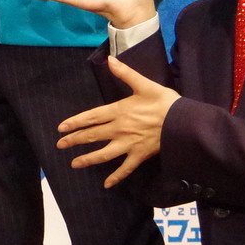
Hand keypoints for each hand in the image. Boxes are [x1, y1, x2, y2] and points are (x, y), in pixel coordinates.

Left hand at [56, 56, 178, 186]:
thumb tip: (109, 59)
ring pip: (104, 154)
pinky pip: (126, 168)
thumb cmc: (164, 102)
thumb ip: (125, 73)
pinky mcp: (140, 155)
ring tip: (74, 164)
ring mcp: (129, 144)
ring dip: (88, 159)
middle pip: (93, 135)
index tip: (61, 128)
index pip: (91, 117)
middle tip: (60, 145)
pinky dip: (116, 177)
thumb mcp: (144, 84)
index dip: (75, 122)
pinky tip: (106, 184)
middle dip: (75, 140)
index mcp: (119, 111)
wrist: (184, 122)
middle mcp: (120, 129)